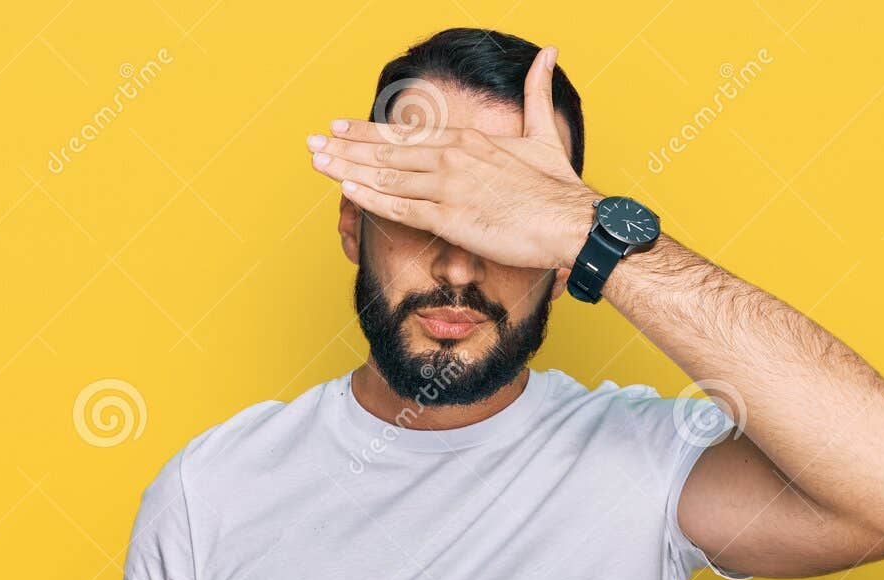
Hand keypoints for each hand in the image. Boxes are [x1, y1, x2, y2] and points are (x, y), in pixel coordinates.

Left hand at [307, 46, 598, 271]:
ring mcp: (448, 188)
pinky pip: (400, 208)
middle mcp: (451, 158)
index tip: (339, 126)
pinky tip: (346, 190)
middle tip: (311, 143)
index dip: (368, 130)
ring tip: (317, 162)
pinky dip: (371, 197)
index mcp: (467, 141)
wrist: (572, 223)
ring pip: (386, 176)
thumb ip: (537, 93)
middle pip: (386, 151)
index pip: (406, 133)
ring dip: (347, 169)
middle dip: (345, 146)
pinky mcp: (450, 218)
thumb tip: (549, 53)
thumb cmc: (558, 189)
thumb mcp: (544, 134)